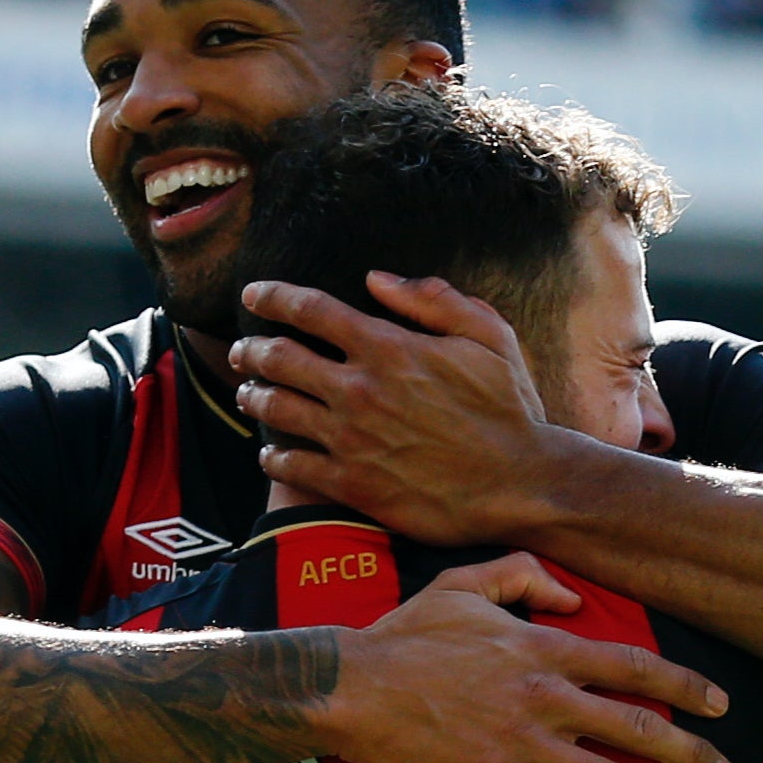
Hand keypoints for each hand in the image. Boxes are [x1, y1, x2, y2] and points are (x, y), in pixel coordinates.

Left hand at [230, 273, 550, 544]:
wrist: (519, 484)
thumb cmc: (509, 409)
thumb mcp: (488, 336)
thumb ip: (433, 299)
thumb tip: (377, 278)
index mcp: (388, 347)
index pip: (310, 309)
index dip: (273, 297)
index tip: (253, 294)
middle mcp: (359, 389)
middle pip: (279, 357)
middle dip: (251, 348)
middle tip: (243, 349)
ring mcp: (350, 439)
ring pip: (276, 408)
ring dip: (253, 396)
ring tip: (247, 392)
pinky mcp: (352, 484)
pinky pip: (292, 465)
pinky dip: (272, 454)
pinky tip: (270, 450)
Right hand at [319, 553, 734, 762]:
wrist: (353, 686)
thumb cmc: (405, 635)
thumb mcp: (463, 585)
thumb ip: (522, 578)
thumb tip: (572, 598)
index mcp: (542, 648)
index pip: (632, 665)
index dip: (683, 685)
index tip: (720, 705)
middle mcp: (545, 696)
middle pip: (637, 727)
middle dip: (691, 755)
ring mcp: (522, 744)